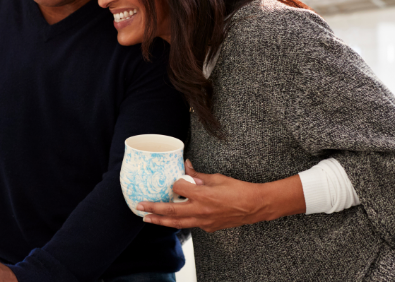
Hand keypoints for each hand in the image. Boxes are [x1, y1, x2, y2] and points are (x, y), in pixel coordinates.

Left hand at [137, 160, 304, 232]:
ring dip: (160, 221)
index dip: (173, 184)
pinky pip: (190, 224)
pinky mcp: (208, 227)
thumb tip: (186, 166)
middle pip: (171, 211)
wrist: (255, 206)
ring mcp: (204, 221)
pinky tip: (171, 219)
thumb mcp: (217, 178)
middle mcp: (201, 210)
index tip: (170, 180)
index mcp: (204, 195)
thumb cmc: (238, 189)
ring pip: (177, 223)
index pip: (179, 189)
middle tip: (139, 206)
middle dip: (153, 209)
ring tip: (147, 219)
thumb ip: (198, 175)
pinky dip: (180, 221)